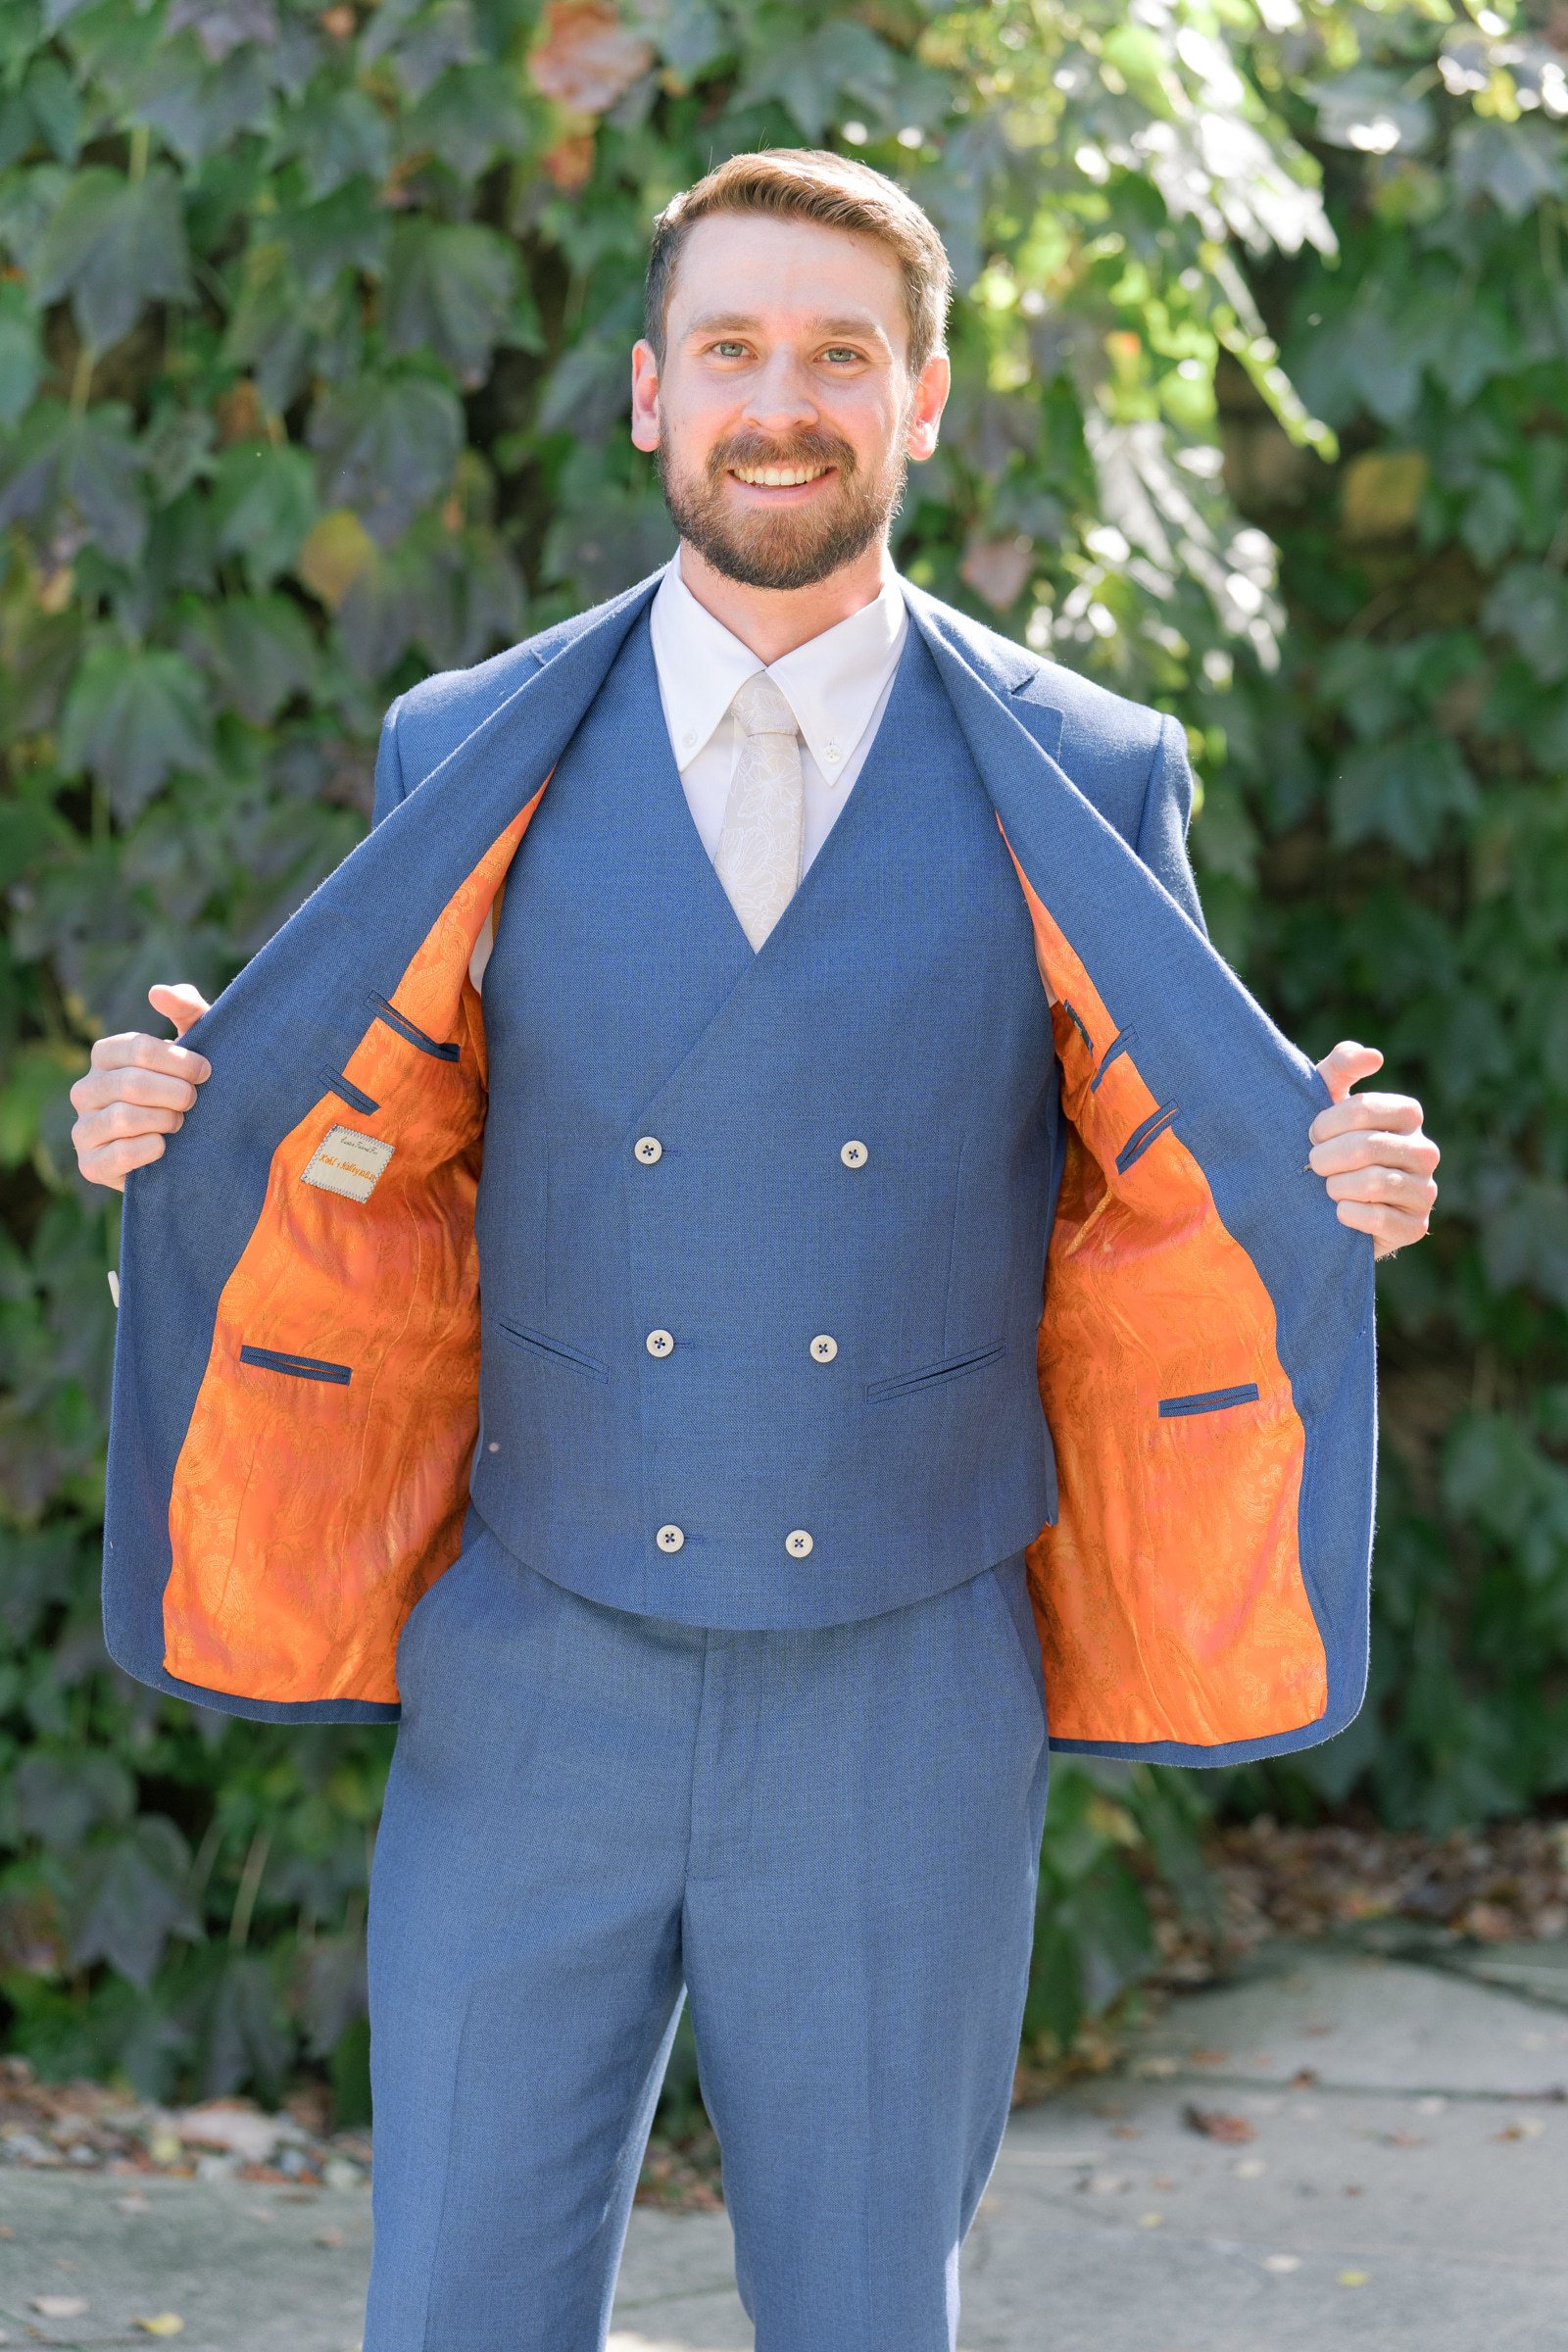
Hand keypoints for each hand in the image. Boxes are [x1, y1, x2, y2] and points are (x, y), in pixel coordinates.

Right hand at [69, 983, 211, 1193]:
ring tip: (180, 1123)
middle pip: (131, 1083)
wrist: (190, 1146)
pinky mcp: (90, 1165)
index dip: (178, 1061)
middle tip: (194, 1101)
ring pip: (124, 1118)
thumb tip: (158, 992)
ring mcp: (83, 1129)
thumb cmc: (190, 1085)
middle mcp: (85, 1090)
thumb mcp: (197, 1043)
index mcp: (105, 1056)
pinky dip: (149, 1150)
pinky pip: (117, 1155)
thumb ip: (186, 1009)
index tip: (206, 1072)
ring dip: (165, 1120)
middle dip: (176, 1093)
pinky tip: (165, 1147)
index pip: (136, 1048)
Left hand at [1309, 1041, 1437, 1259]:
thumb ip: (1341, 1068)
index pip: (1370, 1110)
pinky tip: (1339, 1213)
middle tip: (1314, 1164)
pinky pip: (1382, 1219)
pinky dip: (1350, 1215)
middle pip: (1370, 1147)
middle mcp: (1425, 1151)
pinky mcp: (1416, 1226)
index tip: (1311, 1133)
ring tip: (1326, 1188)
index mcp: (1407, 1117)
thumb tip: (1373, 1056)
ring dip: (1337, 1186)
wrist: (1327, 1206)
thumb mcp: (1327, 1101)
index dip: (1331, 1121)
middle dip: (1328, 1156)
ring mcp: (1425, 1190)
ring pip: (1377, 1182)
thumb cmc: (1328, 1144)